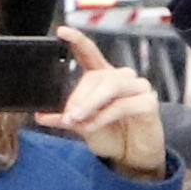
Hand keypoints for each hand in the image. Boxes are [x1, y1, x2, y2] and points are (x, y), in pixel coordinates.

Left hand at [45, 24, 165, 176]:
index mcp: (104, 77)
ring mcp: (138, 88)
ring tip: (77, 120)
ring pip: (110, 85)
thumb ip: (66, 117)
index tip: (61, 32)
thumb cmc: (111, 136)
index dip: (77, 41)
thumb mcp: (82, 126)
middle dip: (78, 96)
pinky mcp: (149, 103)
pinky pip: (122, 105)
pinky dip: (103, 116)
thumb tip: (41, 114)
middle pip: (97, 76)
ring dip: (89, 103)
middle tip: (67, 116)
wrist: (132, 157)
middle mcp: (122, 78)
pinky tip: (94, 126)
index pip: (90, 54)